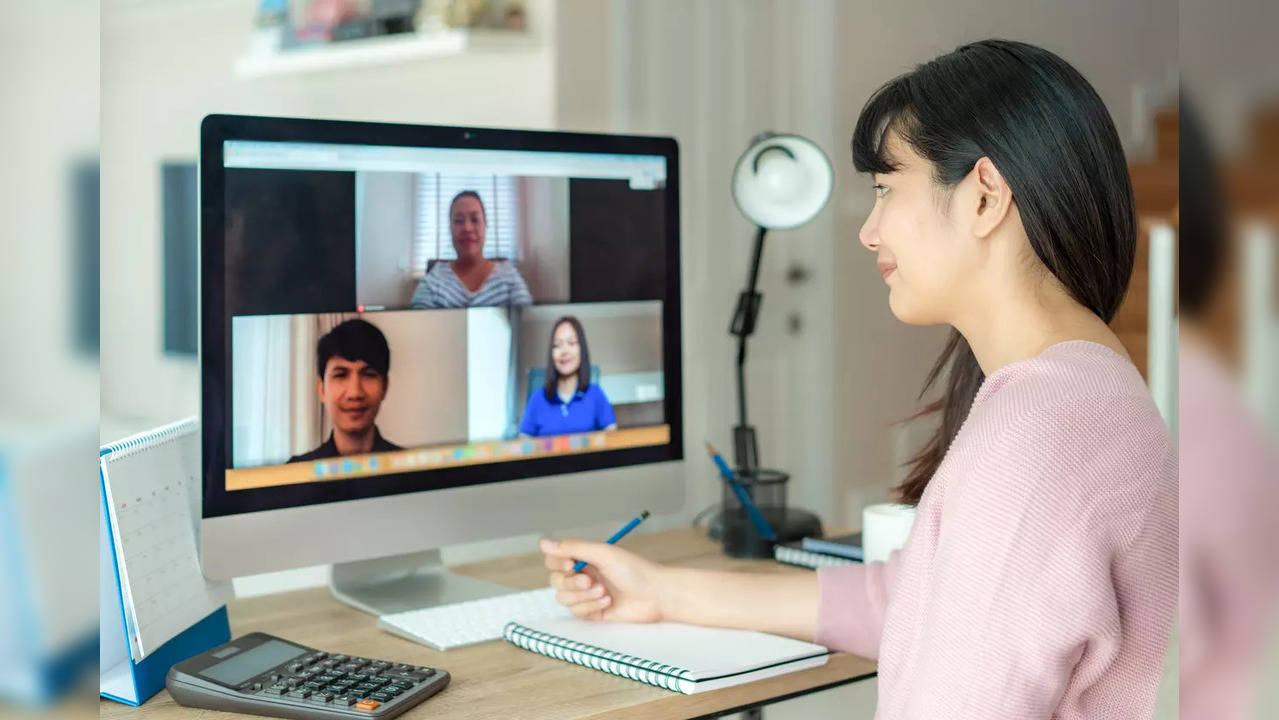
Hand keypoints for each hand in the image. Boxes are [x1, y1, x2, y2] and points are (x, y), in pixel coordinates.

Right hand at [541, 538, 665, 622]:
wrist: (656, 595)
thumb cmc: (634, 570)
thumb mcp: (603, 553)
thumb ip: (573, 548)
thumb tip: (543, 542)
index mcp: (584, 558)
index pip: (554, 559)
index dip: (557, 563)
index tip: (571, 564)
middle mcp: (582, 575)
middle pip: (555, 581)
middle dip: (570, 583)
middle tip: (590, 581)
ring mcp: (586, 595)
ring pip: (563, 598)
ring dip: (582, 596)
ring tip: (604, 592)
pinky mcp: (592, 612)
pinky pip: (576, 612)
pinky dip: (590, 607)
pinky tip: (608, 602)